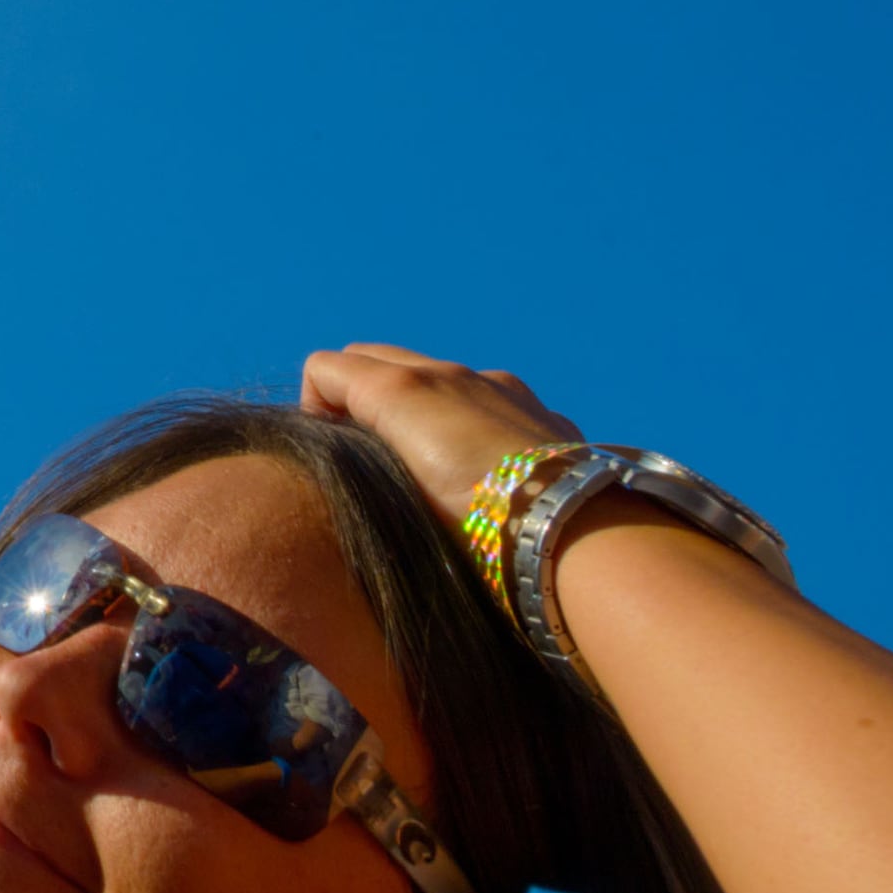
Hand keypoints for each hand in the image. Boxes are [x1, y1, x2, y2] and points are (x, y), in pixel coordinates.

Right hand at [298, 343, 584, 519]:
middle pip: (374, 358)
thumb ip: (358, 458)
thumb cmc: (474, 526)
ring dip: (414, 406)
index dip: (315, 410)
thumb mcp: (390, 498)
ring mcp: (500, 388)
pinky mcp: (540, 410)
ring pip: (433, 376)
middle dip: (357, 396)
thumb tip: (349, 452)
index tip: (330, 458)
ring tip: (427, 469)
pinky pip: (483, 396)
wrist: (576, 535)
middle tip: (366, 458)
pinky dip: (464, 418)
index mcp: (404, 389)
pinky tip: (482, 470)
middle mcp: (451, 374)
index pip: (327, 369)